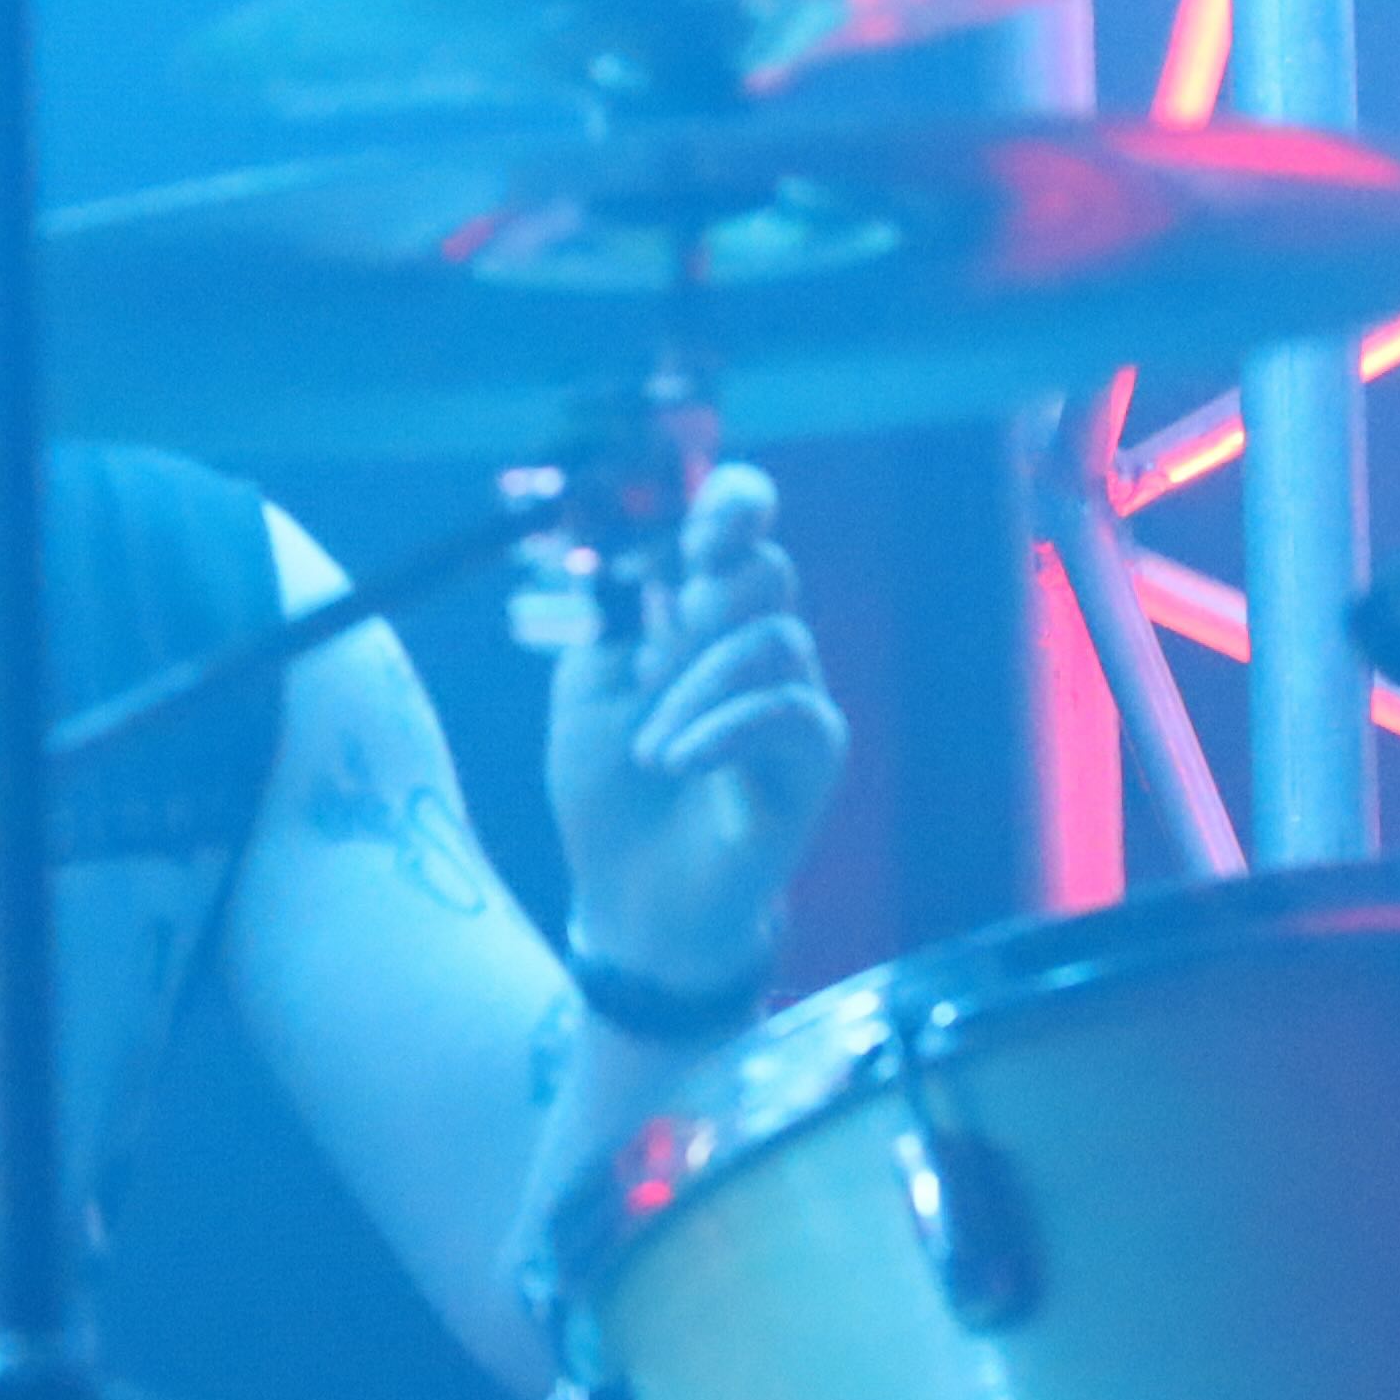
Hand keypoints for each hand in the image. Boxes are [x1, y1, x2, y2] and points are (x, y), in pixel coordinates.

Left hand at [548, 462, 844, 997]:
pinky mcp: (813, 755)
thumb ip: (613, 616)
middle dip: (704, 597)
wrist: (632, 895)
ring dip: (694, 689)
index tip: (694, 528)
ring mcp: (791, 694)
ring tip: (649, 752)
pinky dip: (723, 730)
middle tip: (652, 654)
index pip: (739, 523)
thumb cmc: (609, 787)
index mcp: (697, 608)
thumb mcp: (586, 686)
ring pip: (772, 639)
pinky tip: (676, 763)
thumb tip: (648, 560)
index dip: (731, 504)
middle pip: (767, 569)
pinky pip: (789, 710)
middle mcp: (754, 641)